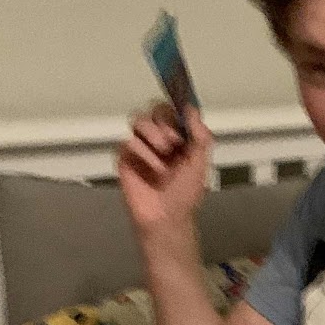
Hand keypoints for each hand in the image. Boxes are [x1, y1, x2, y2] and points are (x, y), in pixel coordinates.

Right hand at [117, 102, 212, 236]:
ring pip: (138, 120)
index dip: (175, 112)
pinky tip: (148, 170)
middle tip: (173, 143)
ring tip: (163, 160)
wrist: (166, 217)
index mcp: (178, 136)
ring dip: (153, 138)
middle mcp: (158, 137)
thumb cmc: (185, 192)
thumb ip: (200, 135)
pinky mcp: (123, 156)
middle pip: (153, 109)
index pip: (172, 109)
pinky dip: (140, 154)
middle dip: (164, 123)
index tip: (181, 125)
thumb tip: (192, 108)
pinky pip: (126, 141)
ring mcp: (140, 145)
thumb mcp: (200, 163)